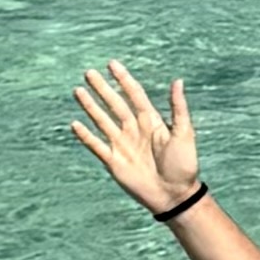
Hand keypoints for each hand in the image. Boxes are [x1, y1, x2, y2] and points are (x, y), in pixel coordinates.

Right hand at [68, 63, 203, 212]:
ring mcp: (122, 145)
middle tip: (89, 73)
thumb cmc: (184, 165)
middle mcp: (134, 130)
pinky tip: (75, 124)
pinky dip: (85, 136)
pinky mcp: (114, 162)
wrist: (175, 195)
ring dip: (90, 107)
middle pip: (115, 104)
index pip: (134, 95)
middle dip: (102, 88)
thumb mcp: (184, 133)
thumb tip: (177, 81)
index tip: (112, 64)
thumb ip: (178, 108)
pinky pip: (96, 146)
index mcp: (151, 121)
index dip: (123, 79)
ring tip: (78, 91)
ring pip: (102, 121)